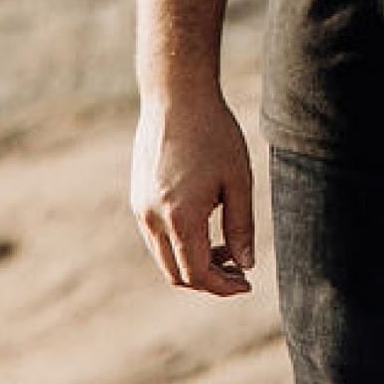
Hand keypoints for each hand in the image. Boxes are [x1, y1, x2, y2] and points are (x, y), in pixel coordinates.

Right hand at [130, 90, 256, 296]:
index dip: (223, 286)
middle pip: (176, 273)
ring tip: (227, 248)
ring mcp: (139, 209)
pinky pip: (155, 236)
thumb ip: (241, 226)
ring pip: (163, 257)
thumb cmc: (214, 133)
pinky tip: (205, 226)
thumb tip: (245, 265)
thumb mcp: (238, 180)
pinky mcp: (136, 197)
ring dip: (193, 262)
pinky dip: (179, 244)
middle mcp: (152, 219)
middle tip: (239, 270)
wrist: (175, 97)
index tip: (246, 284)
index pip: (197, 274)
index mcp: (180, 217)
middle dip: (209, 280)